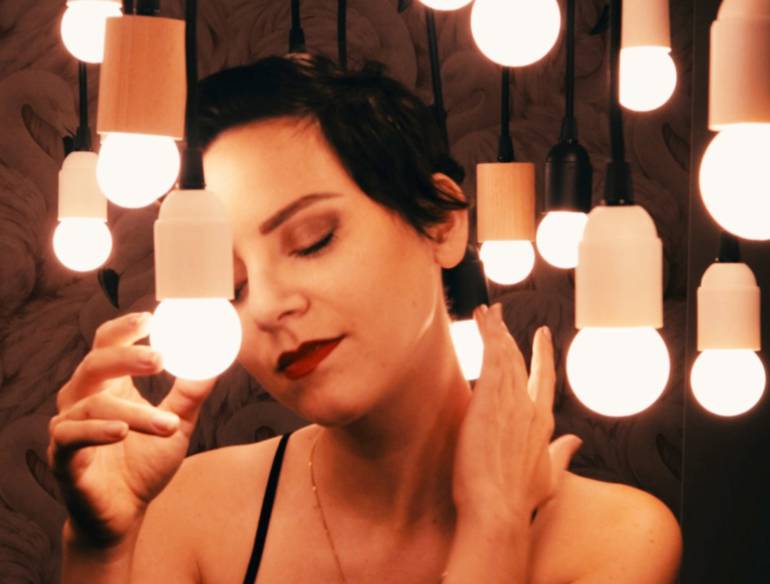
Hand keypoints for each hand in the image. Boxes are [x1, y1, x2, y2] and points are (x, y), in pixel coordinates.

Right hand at [47, 312, 217, 546]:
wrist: (125, 513)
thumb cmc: (145, 464)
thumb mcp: (177, 424)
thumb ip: (191, 393)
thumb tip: (216, 362)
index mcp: (109, 385)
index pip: (107, 344)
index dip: (124, 328)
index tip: (151, 317)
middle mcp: (83, 399)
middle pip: (95, 363)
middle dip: (126, 356)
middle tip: (161, 357)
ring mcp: (69, 427)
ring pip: (94, 403)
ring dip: (134, 412)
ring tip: (168, 423)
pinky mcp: (62, 457)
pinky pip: (72, 436)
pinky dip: (97, 430)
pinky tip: (121, 431)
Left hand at [452, 303, 582, 527]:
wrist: (498, 512)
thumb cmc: (519, 502)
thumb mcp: (549, 477)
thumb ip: (562, 454)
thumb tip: (576, 442)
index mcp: (542, 423)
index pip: (544, 380)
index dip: (542, 355)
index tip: (542, 335)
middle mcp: (529, 407)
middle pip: (520, 361)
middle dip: (509, 334)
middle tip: (500, 313)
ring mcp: (510, 403)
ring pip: (504, 356)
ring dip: (495, 331)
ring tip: (486, 312)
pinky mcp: (489, 402)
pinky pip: (491, 360)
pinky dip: (489, 339)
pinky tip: (483, 323)